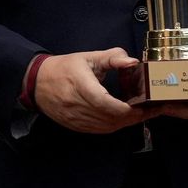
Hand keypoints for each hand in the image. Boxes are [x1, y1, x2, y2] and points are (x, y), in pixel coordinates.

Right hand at [33, 48, 154, 133]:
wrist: (37, 83)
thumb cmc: (63, 68)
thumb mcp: (88, 57)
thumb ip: (112, 58)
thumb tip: (132, 62)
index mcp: (80, 84)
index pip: (104, 102)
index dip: (124, 108)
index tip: (141, 106)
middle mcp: (76, 104)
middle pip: (109, 118)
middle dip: (133, 117)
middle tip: (150, 110)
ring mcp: (75, 118)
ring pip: (106, 127)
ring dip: (125, 123)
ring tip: (140, 115)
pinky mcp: (75, 126)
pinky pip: (99, 130)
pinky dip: (114, 126)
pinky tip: (123, 119)